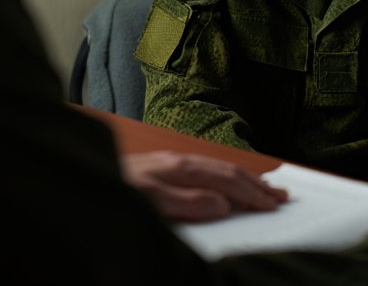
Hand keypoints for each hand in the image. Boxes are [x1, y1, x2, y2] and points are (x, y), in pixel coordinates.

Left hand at [120, 150, 288, 221]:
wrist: (86, 178)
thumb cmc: (117, 191)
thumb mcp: (152, 203)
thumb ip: (188, 203)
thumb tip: (222, 205)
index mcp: (181, 168)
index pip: (227, 181)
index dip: (252, 194)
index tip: (272, 205)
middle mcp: (180, 161)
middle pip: (227, 172)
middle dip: (256, 184)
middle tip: (281, 196)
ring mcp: (172, 162)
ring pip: (218, 169)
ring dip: (244, 180)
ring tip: (264, 188)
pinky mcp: (164, 167)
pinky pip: (205, 170)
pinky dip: (225, 177)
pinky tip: (227, 183)